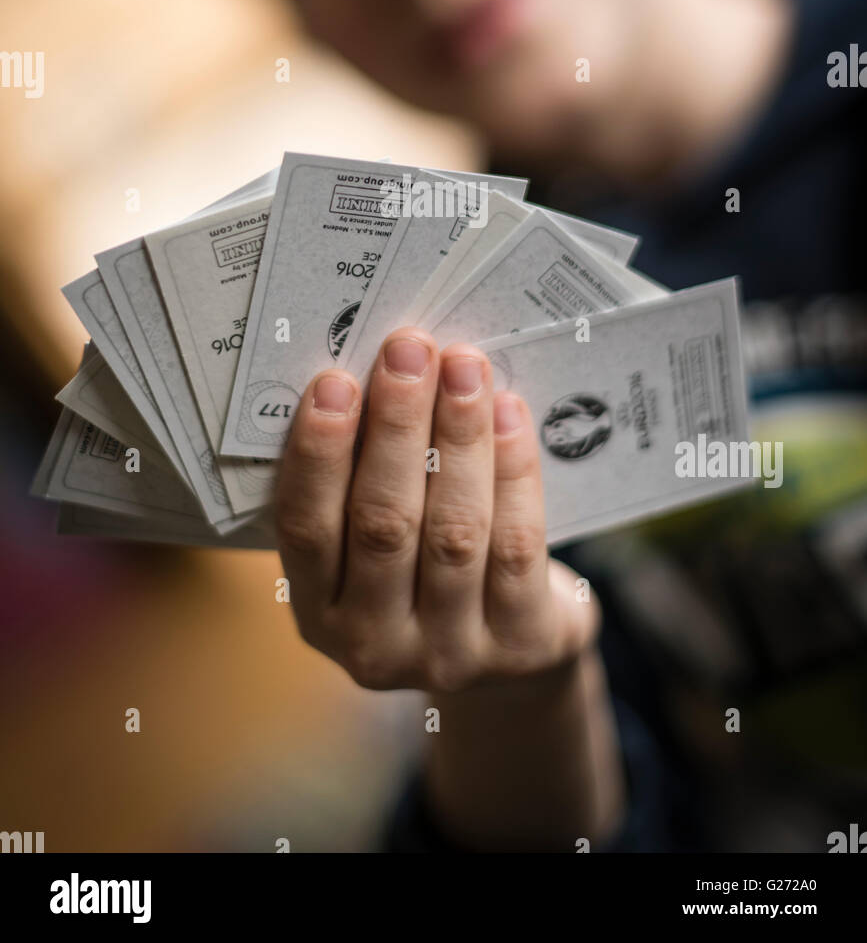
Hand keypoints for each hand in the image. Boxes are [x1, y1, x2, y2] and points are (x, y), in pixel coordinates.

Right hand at [274, 327, 599, 692]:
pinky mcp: (521, 646)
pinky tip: (509, 413)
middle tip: (408, 349)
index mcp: (317, 612)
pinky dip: (513, 471)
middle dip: (397, 426)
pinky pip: (516, 545)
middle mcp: (373, 644)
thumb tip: (374, 368)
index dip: (319, 453)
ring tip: (464, 366)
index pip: (305, 530)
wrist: (512, 650)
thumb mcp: (371, 540)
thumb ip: (360, 475)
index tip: (334, 380)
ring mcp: (450, 653)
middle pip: (383, 524)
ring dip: (459, 436)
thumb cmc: (425, 563)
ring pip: (454, 531)